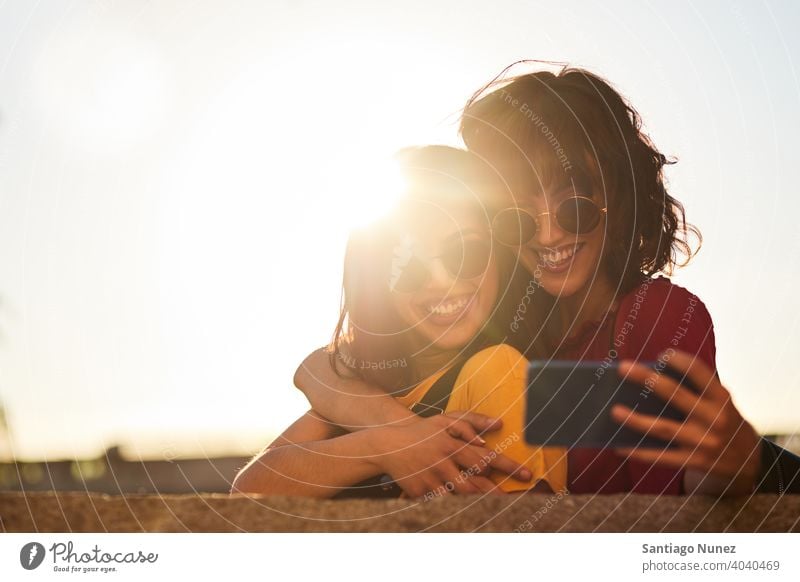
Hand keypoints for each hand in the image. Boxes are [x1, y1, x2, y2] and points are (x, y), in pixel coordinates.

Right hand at [368, 412, 531, 497]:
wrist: (388, 446)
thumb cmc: (423, 432)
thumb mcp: (445, 420)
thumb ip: (472, 421)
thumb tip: (498, 424)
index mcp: (453, 445)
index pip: (486, 457)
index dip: (509, 466)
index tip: (527, 474)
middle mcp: (443, 462)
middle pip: (476, 483)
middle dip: (496, 493)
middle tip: (513, 501)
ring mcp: (431, 479)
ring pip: (460, 495)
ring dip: (479, 502)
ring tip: (495, 507)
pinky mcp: (420, 492)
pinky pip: (442, 503)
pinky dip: (455, 507)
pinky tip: (469, 513)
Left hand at [611, 350, 761, 495]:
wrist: (749, 462)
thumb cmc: (723, 422)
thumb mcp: (720, 403)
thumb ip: (694, 391)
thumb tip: (647, 379)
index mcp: (721, 398)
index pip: (699, 372)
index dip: (679, 360)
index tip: (661, 354)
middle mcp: (715, 418)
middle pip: (675, 395)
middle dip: (646, 379)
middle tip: (622, 368)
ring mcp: (705, 442)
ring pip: (664, 428)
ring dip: (636, 420)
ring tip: (614, 411)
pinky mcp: (696, 462)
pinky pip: (662, 458)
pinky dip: (639, 452)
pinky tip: (619, 446)